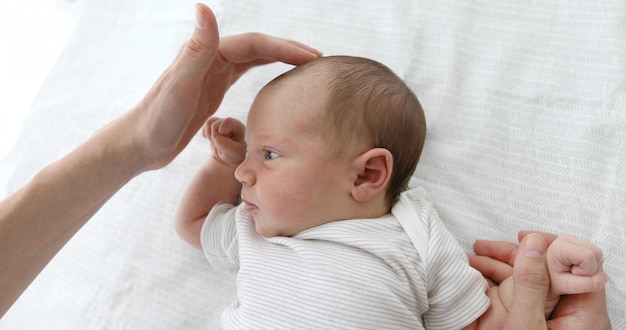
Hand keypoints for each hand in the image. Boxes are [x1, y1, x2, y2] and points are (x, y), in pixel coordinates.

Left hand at [126, 4, 320, 169]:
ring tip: (305, 65)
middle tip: (318, 60)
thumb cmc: (157, 119)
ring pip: (254, 58)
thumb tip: (205, 7)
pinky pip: (246, 72)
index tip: (312, 57)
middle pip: (258, 47)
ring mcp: (212, 73)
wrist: (141, 144)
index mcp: (207, 54)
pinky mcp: (213, 89)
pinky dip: (265, 70)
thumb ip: (196, 49)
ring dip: (280, 58)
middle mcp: (211, 58)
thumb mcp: (179, 85)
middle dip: (289, 50)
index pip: (255, 44)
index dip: (285, 48)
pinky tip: (276, 78)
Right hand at [469, 231, 610, 329]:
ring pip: (532, 282)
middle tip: (483, 247)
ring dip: (500, 269)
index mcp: (585, 313)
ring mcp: (554, 321)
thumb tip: (533, 243)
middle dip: (512, 255)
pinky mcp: (539, 326)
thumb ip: (531, 284)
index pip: (578, 262)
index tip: (523, 238)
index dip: (550, 245)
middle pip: (549, 269)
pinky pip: (522, 297)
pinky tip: (478, 282)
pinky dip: (499, 287)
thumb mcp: (525, 325)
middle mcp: (573, 315)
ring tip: (470, 263)